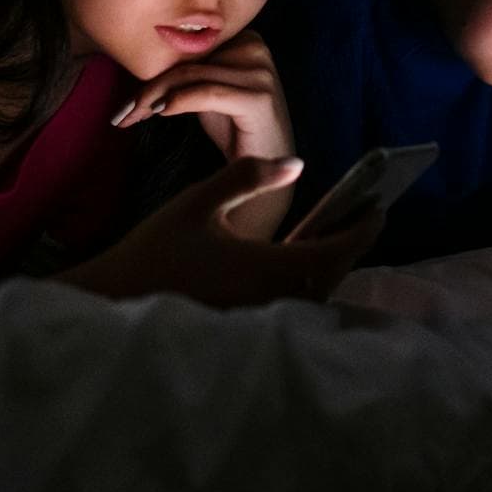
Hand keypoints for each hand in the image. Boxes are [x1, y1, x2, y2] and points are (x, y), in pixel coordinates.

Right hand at [61, 156, 380, 305]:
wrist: (113, 304)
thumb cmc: (155, 251)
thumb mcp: (200, 204)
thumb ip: (248, 177)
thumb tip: (296, 162)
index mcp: (271, 269)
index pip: (338, 249)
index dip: (362, 226)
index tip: (378, 205)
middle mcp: (275, 301)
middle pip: (332, 275)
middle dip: (349, 244)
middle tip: (360, 216)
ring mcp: (262, 321)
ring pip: (314, 293)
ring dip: (327, 265)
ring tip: (330, 234)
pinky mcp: (247, 329)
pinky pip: (292, 307)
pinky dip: (304, 283)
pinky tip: (294, 263)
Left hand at [110, 31, 293, 161]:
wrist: (267, 165)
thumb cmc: (235, 128)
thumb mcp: (208, 91)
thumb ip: (187, 72)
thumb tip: (138, 64)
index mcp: (245, 38)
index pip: (189, 48)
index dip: (155, 70)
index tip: (127, 99)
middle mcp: (256, 49)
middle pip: (188, 61)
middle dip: (150, 87)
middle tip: (121, 112)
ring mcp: (261, 73)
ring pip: (191, 76)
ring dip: (154, 97)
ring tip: (132, 116)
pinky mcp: (259, 98)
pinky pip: (207, 93)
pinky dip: (179, 101)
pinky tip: (160, 114)